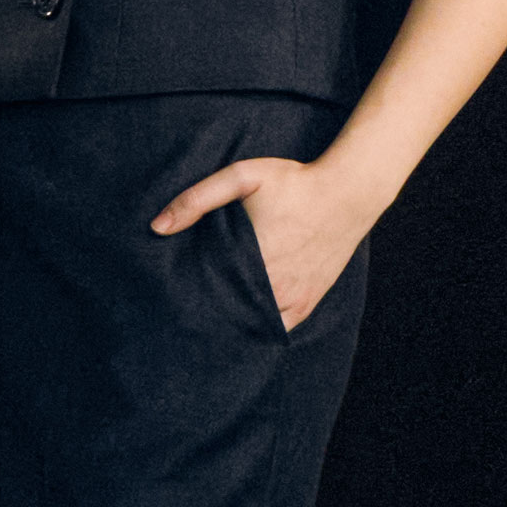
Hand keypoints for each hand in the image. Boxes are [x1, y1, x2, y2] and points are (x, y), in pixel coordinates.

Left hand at [142, 148, 361, 326]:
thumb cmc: (295, 182)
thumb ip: (198, 198)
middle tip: (184, 308)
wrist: (348, 193)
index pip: (206, 290)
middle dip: (205, 310)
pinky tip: (244, 322)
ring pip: (251, 324)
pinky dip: (260, 329)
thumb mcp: (244, 177)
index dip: (187, 294)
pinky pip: (278, 330)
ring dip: (231, 322)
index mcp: (251, 256)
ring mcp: (292, 296)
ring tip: (209, 318)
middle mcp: (272, 283)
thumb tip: (157, 226)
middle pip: (226, 310)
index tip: (172, 293)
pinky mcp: (308, 302)